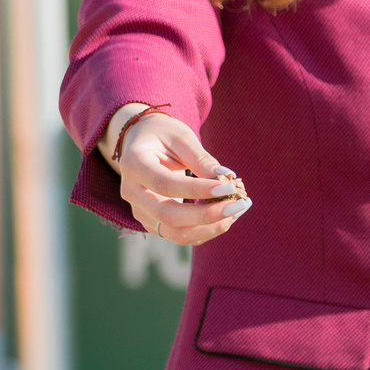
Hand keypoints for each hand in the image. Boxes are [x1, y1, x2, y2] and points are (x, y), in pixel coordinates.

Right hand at [113, 113, 245, 246]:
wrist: (142, 142)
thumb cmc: (163, 135)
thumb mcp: (181, 137)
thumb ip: (201, 158)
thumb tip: (227, 178)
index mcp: (133, 165)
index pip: (165, 185)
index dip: (198, 190)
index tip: (229, 187)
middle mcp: (131, 193)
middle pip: (167, 216)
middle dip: (206, 215)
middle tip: (238, 205)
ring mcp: (140, 211)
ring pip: (175, 233)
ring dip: (210, 228)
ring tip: (237, 210)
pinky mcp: (153, 223)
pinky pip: (181, 235)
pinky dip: (206, 229)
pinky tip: (227, 215)